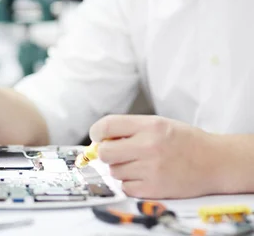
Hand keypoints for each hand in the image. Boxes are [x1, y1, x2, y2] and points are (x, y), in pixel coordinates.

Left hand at [89, 115, 216, 198]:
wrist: (216, 162)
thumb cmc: (185, 141)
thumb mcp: (159, 124)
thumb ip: (129, 129)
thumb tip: (99, 140)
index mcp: (150, 125)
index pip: (107, 126)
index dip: (97, 132)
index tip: (98, 137)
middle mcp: (149, 146)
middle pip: (105, 152)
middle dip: (107, 153)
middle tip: (117, 153)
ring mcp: (151, 169)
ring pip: (114, 171)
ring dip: (121, 169)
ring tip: (139, 164)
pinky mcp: (154, 189)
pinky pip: (126, 187)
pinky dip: (130, 184)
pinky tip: (144, 177)